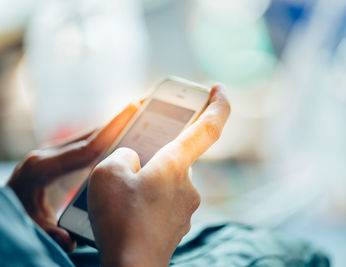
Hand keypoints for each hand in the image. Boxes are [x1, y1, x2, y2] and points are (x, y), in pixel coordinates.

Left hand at [7, 103, 139, 250]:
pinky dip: (104, 135)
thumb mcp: (31, 226)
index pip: (85, 148)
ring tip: (137, 112)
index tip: (132, 114)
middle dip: (117, 119)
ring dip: (113, 125)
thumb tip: (70, 240)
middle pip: (90, 135)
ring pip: (89, 136)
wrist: (2, 208)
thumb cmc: (16, 216)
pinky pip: (86, 143)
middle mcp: (48, 154)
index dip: (111, 132)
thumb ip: (50, 232)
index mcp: (43, 167)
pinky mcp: (58, 156)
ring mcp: (53, 153)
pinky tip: (121, 132)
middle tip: (142, 103)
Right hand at [88, 85, 229, 266]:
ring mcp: (186, 207)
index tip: (219, 89)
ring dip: (147, 181)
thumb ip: (123, 155)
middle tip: (130, 165)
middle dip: (154, 157)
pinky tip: (129, 212)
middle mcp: (188, 184)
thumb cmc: (121, 220)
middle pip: (174, 158)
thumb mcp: (107, 173)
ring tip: (120, 195)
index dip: (217, 105)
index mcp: (176, 165)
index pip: (209, 127)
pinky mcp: (178, 224)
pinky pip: (164, 202)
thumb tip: (134, 159)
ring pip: (166, 181)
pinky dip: (148, 200)